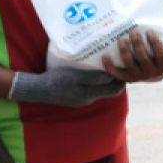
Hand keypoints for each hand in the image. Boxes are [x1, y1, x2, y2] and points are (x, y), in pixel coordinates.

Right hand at [9, 67, 124, 107]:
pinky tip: (90, 71)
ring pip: (98, 89)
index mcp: (90, 95)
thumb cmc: (56, 80)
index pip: (115, 91)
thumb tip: (112, 76)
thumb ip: (94, 78)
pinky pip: (89, 89)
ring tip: (105, 65)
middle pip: (107, 90)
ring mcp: (80, 99)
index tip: (124, 67)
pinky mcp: (74, 97)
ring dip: (103, 79)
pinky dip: (93, 81)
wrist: (37, 90)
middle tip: (117, 63)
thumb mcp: (76, 76)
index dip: (122, 80)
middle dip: (114, 78)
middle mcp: (88, 99)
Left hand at [102, 30, 162, 82]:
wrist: (154, 76)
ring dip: (124, 51)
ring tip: (122, 39)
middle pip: (143, 58)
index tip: (149, 32)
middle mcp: (151, 73)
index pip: (160, 54)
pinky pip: (117, 73)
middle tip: (133, 32)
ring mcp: (138, 76)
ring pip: (129, 64)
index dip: (155, 43)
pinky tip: (105, 56)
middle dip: (137, 44)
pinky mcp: (127, 78)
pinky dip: (109, 66)